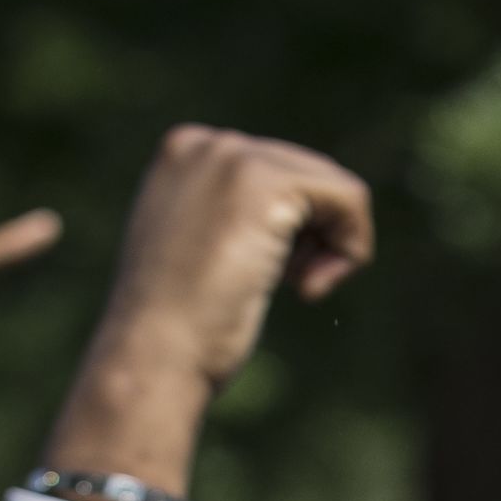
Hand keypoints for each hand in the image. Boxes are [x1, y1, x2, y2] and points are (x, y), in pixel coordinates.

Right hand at [44, 126, 375, 498]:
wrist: (150, 356)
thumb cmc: (173, 329)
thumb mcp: (197, 255)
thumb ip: (231, 219)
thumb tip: (280, 218)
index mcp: (185, 154)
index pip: (277, 170)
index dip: (292, 229)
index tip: (264, 272)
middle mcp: (206, 145)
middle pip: (310, 174)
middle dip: (314, 236)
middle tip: (289, 286)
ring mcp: (233, 159)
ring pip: (335, 186)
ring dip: (333, 247)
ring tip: (298, 288)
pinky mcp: (265, 184)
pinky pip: (350, 199)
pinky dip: (349, 250)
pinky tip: (308, 290)